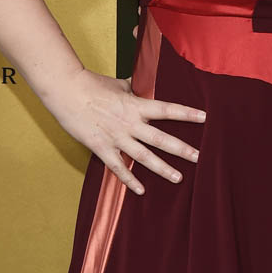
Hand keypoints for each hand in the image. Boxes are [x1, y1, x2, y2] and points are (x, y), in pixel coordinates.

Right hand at [43, 68, 205, 195]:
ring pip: (144, 157)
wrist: (66, 92)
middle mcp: (130, 124)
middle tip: (199, 157)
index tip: (204, 117)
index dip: (186, 113)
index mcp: (136, 106)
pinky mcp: (101, 148)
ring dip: (162, 168)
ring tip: (178, 178)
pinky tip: (140, 190)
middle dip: (181, 149)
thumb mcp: (119, 85)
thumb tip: (144, 82)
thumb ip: (134, 89)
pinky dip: (129, 180)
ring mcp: (116, 138)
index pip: (167, 109)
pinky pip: (118, 167)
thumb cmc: (92, 85)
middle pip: (161, 139)